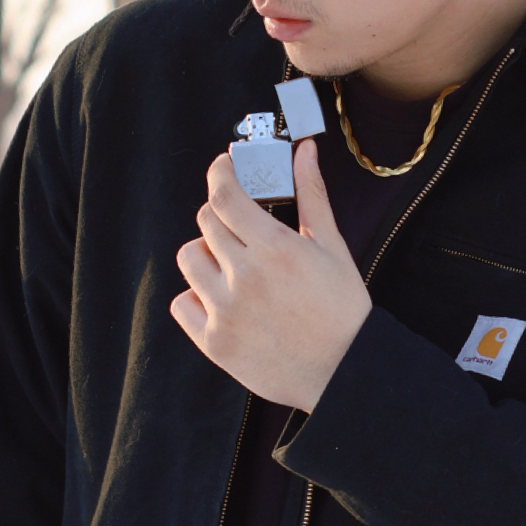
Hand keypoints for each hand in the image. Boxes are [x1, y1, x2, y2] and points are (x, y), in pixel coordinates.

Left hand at [172, 139, 370, 410]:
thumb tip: (304, 152)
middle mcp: (244, 276)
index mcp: (275, 248)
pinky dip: (196, 296)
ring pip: (189, 258)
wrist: (344, 373)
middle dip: (222, 216)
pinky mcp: (214, 342)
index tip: (224, 168)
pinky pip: (182, 303)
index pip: (224, 195)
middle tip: (242, 227)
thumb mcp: (333, 248)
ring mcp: (225, 311)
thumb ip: (311, 195)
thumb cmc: (343, 311)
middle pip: (206, 222)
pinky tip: (222, 298)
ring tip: (232, 266)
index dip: (220, 173)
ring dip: (206, 254)